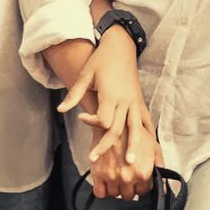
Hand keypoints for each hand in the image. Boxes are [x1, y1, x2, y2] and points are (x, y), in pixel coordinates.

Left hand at [57, 27, 154, 176]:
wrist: (121, 47)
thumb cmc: (101, 61)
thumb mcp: (85, 75)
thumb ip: (74, 95)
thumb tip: (61, 110)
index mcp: (111, 94)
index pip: (103, 118)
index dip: (92, 122)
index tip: (81, 117)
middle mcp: (125, 101)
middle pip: (117, 129)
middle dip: (106, 145)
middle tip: (95, 160)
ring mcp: (135, 102)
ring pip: (135, 129)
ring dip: (134, 146)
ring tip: (131, 162)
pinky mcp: (140, 102)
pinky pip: (146, 122)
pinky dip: (148, 136)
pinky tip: (149, 149)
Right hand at [86, 114, 162, 201]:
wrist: (113, 120)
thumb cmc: (135, 133)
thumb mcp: (154, 149)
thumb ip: (160, 169)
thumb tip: (165, 189)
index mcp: (143, 172)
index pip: (143, 192)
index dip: (141, 186)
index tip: (137, 179)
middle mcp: (128, 177)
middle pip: (128, 196)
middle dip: (128, 188)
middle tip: (126, 176)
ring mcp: (112, 177)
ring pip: (114, 195)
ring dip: (115, 188)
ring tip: (116, 176)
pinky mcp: (97, 174)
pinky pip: (99, 193)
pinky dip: (102, 190)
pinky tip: (105, 182)